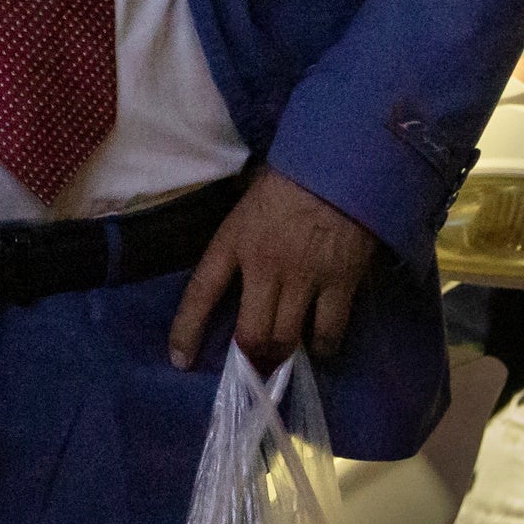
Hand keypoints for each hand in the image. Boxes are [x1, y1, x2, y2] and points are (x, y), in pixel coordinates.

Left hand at [169, 167, 380, 367]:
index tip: (180, 361)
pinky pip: (329, 329)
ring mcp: (304, 276)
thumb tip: (236, 264)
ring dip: (284, 355)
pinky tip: (323, 346)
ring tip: (286, 356)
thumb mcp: (248, 200)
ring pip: (286, 337)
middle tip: (255, 364)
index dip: (187, 331)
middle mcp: (265, 266)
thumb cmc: (292, 174)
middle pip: (251, 333)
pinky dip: (325, 345)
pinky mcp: (340, 281)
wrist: (342, 159)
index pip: (201, 293)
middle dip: (252, 356)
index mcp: (234, 240)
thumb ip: (240, 235)